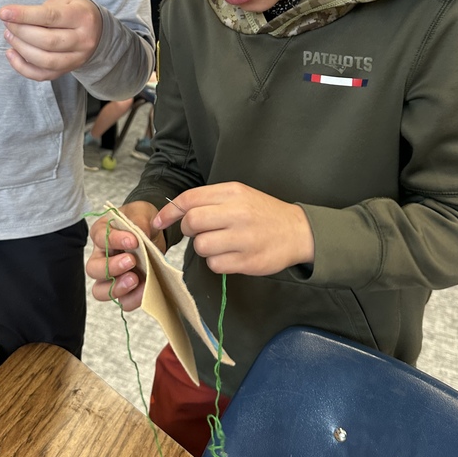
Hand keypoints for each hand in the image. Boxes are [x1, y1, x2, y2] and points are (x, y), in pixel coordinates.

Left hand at [0, 0, 102, 80]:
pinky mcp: (68, 71)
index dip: (24, 15)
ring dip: (20, 48)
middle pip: (47, 41)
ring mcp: (77, 59)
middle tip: (7, 23)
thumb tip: (13, 19)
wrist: (97, 30)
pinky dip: (22, 67)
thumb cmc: (74, 11)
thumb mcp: (64, 1)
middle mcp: (83, 40)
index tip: (4, 12)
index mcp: (82, 17)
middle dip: (20, 32)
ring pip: (44, 60)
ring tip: (9, 35)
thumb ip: (42, 9)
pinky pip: (42, 75)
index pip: (50, 17)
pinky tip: (11, 53)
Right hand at [86, 201, 163, 310]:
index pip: (100, 238)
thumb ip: (140, 220)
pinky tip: (145, 290)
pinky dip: (133, 299)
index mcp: (101, 233)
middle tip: (132, 261)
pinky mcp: (124, 289)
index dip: (114, 240)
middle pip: (93, 269)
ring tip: (135, 280)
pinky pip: (122, 302)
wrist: (153, 233)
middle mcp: (100, 256)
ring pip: (100, 290)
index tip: (133, 241)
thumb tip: (141, 232)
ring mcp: (110, 276)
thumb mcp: (142, 213)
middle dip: (111, 268)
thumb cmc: (140, 221)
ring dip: (117, 288)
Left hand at [152, 182, 313, 275]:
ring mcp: (243, 238)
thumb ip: (210, 200)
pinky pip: (215, 264)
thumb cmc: (263, 213)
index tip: (159, 221)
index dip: (169, 211)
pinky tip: (230, 255)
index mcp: (233, 192)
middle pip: (191, 222)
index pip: (189, 199)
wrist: (298, 231)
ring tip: (219, 244)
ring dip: (204, 248)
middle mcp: (237, 213)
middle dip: (188, 230)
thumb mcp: (240, 195)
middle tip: (200, 232)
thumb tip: (176, 211)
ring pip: (201, 246)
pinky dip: (217, 262)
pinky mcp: (248, 261)